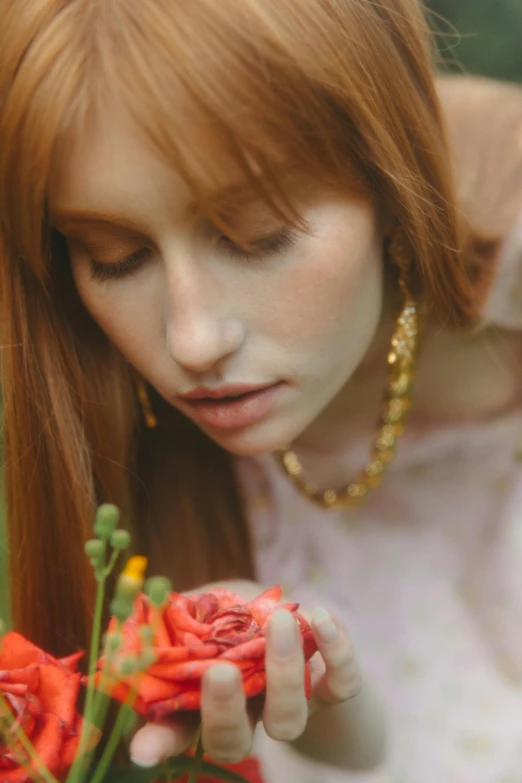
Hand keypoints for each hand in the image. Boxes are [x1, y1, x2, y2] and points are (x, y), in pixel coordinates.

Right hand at [129, 580, 360, 766]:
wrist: (294, 618)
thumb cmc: (235, 614)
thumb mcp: (204, 609)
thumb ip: (180, 616)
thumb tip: (147, 613)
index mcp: (207, 700)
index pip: (176, 732)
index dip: (159, 743)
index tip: (141, 750)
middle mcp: (247, 714)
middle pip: (233, 742)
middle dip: (224, 711)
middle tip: (220, 672)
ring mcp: (291, 706)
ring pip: (288, 720)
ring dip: (284, 671)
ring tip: (280, 620)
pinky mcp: (331, 689)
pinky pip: (343, 686)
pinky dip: (336, 652)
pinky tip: (320, 616)